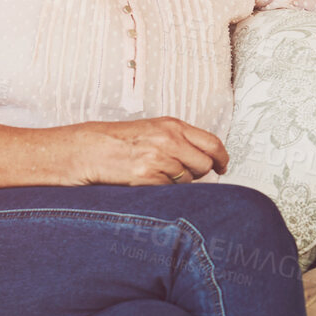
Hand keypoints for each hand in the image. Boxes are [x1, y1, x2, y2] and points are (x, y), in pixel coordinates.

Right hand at [72, 117, 230, 185]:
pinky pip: (170, 189)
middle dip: (200, 172)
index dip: (222, 157)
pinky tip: (149, 179)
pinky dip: (164, 188)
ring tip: (158, 172)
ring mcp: (159, 159)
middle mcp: (169, 140)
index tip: (223, 165)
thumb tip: (205, 155)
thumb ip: (180, 139)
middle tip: (188, 172)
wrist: (92, 149)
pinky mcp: (148, 177)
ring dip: (178, 181)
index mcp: (172, 126)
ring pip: (187, 180)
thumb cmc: (121, 140)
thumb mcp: (154, 130)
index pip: (212, 142)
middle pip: (204, 164)